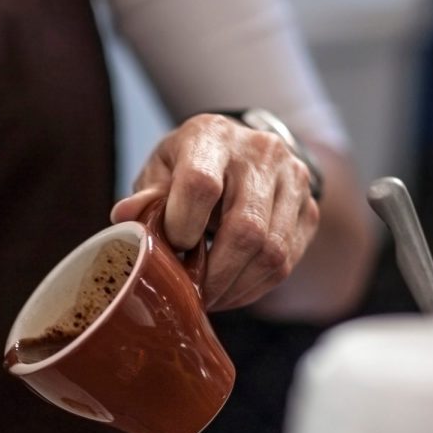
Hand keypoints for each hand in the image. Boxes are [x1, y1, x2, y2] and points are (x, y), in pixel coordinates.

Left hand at [111, 113, 318, 310]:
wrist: (241, 153)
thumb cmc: (189, 165)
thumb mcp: (160, 171)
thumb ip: (146, 197)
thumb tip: (123, 217)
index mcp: (211, 137)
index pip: (200, 185)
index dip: (182, 226)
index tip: (172, 246)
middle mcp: (260, 153)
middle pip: (245, 229)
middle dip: (213, 275)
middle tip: (191, 294)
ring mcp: (292, 180)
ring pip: (270, 253)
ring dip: (234, 288)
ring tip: (209, 296)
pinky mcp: (309, 209)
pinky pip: (286, 263)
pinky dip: (254, 287)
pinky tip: (230, 291)